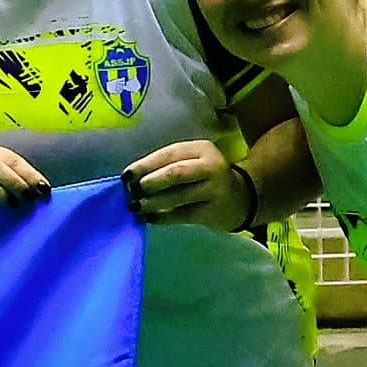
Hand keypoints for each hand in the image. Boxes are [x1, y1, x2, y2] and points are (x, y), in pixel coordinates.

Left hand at [124, 140, 257, 232]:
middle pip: (176, 173)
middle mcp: (211, 166)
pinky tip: (149, 218)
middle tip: (132, 192)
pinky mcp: (213, 211)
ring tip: (135, 206)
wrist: (240, 199)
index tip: (125, 175)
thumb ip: (166, 167)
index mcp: (202, 148)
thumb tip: (131, 180)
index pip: (169, 154)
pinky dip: (162, 217)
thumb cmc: (203, 178)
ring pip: (178, 196)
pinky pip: (182, 215)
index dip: (145, 165)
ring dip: (152, 202)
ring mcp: (215, 189)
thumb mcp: (191, 163)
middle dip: (150, 182)